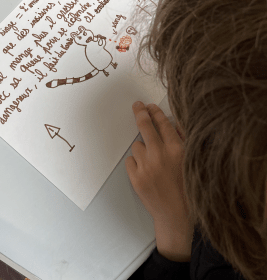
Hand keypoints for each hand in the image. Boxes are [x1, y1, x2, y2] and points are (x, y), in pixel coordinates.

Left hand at [126, 102, 192, 261]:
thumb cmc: (188, 189)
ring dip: (143, 149)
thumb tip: (173, 122)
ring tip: (153, 162)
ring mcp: (146, 167)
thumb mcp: (192, 162)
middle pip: (144, 126)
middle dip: (140, 113)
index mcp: (177, 150)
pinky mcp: (135, 178)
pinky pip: (130, 160)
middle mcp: (160, 156)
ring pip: (137, 145)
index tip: (150, 106)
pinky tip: (147, 172)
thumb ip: (184, 140)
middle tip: (137, 107)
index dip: (155, 112)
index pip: (163, 123)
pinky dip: (137, 163)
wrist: (176, 216)